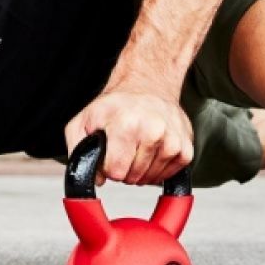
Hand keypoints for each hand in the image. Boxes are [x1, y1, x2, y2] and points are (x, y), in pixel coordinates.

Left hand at [64, 88, 193, 185]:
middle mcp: (154, 132)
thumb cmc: (117, 105)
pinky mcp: (186, 149)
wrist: (148, 85)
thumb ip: (78, 150)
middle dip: (124, 168)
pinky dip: (157, 170)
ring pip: (150, 179)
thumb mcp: (84, 120)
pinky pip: (168, 176)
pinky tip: (151, 152)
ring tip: (137, 147)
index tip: (110, 152)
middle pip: (133, 177)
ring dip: (140, 170)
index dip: (108, 167)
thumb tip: (96, 179)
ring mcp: (173, 141)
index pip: (115, 172)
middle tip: (123, 148)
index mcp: (127, 125)